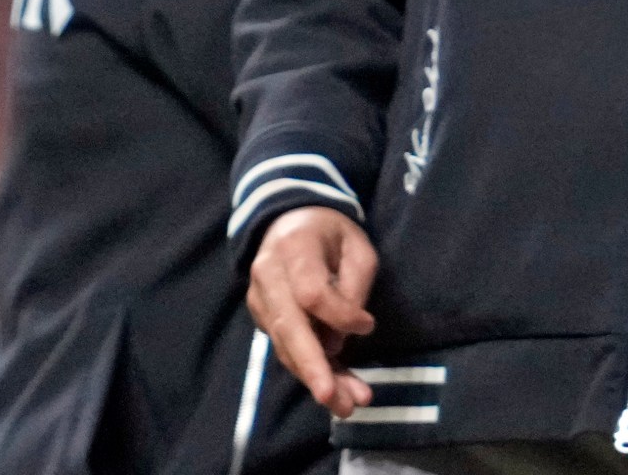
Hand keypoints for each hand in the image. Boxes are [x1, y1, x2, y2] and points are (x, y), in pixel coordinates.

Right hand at [248, 206, 378, 416]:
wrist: (287, 220)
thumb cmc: (330, 233)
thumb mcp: (357, 247)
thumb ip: (352, 288)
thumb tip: (339, 339)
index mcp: (294, 248)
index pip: (311, 292)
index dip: (340, 315)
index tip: (368, 325)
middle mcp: (267, 274)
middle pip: (288, 327)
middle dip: (313, 367)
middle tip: (337, 401)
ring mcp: (259, 297)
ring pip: (284, 345)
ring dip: (315, 378)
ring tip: (346, 405)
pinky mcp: (261, 316)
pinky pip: (285, 347)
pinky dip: (310, 371)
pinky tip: (336, 390)